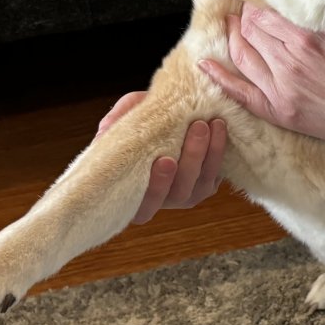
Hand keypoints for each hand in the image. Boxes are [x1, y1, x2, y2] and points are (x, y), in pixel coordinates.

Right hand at [97, 91, 228, 222]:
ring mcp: (188, 194)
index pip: (143, 209)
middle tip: (196, 128)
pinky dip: (218, 149)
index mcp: (136, 195)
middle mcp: (164, 200)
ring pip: (201, 183)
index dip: (154, 191)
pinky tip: (218, 126)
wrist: (168, 115)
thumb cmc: (139, 122)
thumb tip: (105, 132)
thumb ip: (114, 123)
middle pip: (179, 193)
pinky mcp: (208, 183)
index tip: (164, 160)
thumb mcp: (125, 116)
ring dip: (207, 152)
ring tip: (207, 123)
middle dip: (190, 159)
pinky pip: (216, 173)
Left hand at [198, 4, 324, 180]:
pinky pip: (240, 93)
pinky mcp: (280, 112)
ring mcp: (281, 90)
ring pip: (242, 55)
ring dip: (232, 36)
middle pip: (250, 29)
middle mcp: (289, 62)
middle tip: (249, 6)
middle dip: (246, 15)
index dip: (260, 0)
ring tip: (232, 24)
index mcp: (308, 38)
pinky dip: (219, 78)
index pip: (266, 11)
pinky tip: (206, 64)